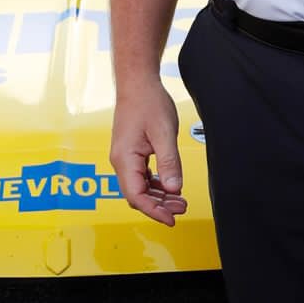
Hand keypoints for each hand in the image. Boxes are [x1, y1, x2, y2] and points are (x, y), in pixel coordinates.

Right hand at [110, 78, 188, 226]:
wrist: (137, 83)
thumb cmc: (147, 102)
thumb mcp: (164, 133)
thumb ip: (169, 162)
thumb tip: (174, 188)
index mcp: (125, 158)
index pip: (136, 196)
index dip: (154, 211)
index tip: (171, 219)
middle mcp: (121, 161)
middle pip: (137, 195)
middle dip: (159, 206)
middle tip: (182, 208)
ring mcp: (125, 157)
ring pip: (140, 187)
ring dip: (159, 196)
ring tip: (180, 200)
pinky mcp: (131, 153)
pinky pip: (141, 176)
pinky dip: (156, 185)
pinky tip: (170, 186)